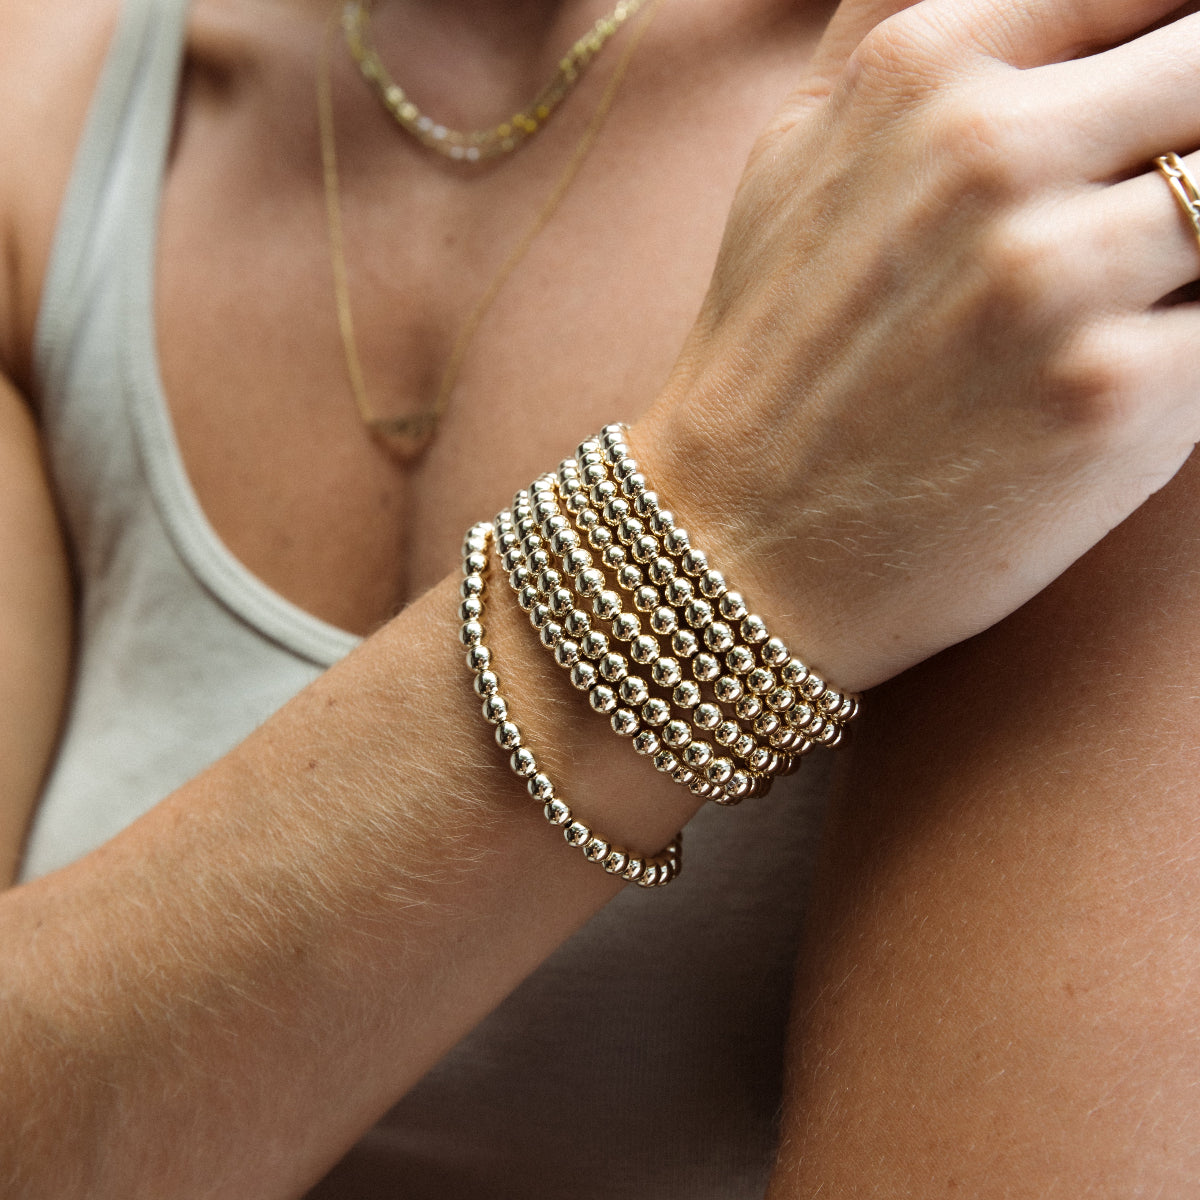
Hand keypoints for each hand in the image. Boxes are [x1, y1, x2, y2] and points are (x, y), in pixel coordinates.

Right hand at [634, 0, 1199, 689]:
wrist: (734, 542)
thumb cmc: (771, 357)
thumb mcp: (794, 154)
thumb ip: (893, 29)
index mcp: (921, 70)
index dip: (1171, 49)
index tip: (1158, 116)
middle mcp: (988, 154)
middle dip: (1194, 145)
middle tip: (1136, 236)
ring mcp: (1051, 278)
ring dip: (1196, 253)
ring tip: (1129, 299)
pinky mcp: (1113, 400)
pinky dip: (1198, 342)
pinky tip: (1131, 374)